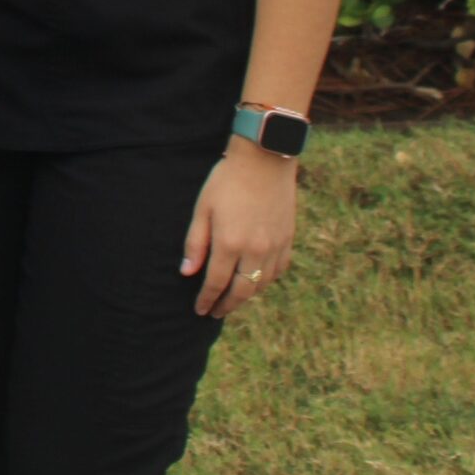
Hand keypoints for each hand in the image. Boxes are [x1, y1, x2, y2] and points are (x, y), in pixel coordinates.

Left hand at [181, 140, 298, 317]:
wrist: (264, 161)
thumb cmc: (226, 181)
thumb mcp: (202, 209)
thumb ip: (195, 243)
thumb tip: (187, 272)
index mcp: (230, 243)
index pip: (216, 282)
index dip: (207, 299)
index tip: (200, 310)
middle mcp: (255, 250)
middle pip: (242, 291)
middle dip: (227, 305)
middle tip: (216, 313)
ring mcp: (275, 246)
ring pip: (262, 283)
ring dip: (247, 296)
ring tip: (234, 299)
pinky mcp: (288, 239)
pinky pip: (279, 270)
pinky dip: (266, 281)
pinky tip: (257, 281)